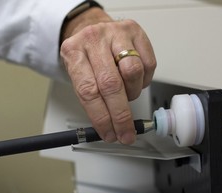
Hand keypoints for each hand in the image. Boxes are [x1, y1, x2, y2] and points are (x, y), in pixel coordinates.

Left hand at [60, 7, 155, 143]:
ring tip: (126, 96)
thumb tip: (109, 128)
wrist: (92, 29)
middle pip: (111, 84)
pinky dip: (143, 81)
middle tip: (126, 132)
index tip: (110, 134)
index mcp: (74, 53)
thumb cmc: (86, 56)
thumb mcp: (78, 75)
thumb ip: (92, 99)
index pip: (88, 92)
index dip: (101, 118)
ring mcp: (116, 33)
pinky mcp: (135, 31)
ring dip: (132, 94)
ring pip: (133, 72)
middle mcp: (94, 39)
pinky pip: (148, 64)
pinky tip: (134, 81)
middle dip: (121, 116)